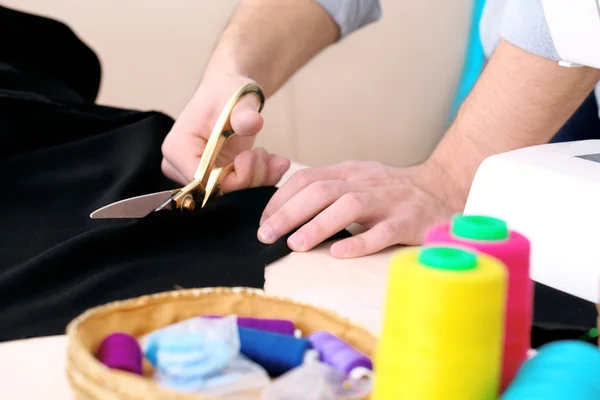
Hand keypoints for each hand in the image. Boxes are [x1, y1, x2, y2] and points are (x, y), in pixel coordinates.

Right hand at [161, 75, 289, 190]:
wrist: (228, 93)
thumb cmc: (227, 92)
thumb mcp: (238, 98)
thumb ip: (244, 113)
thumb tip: (253, 122)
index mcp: (178, 148)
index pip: (204, 182)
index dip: (234, 178)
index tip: (253, 155)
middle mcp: (179, 167)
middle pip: (217, 192)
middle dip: (249, 178)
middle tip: (264, 154)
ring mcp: (194, 175)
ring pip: (230, 194)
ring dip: (258, 179)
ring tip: (270, 157)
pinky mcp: (210, 179)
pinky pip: (236, 190)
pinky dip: (258, 179)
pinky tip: (272, 163)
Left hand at [257, 160, 462, 257]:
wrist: (443, 188)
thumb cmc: (391, 192)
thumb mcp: (358, 182)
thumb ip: (328, 191)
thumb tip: (285, 212)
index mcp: (350, 172)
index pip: (308, 179)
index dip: (281, 199)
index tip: (263, 222)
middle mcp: (366, 182)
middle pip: (322, 191)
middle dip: (289, 213)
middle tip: (266, 236)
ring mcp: (389, 200)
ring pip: (349, 206)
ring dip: (318, 225)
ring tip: (295, 245)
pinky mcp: (409, 220)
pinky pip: (383, 231)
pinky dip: (360, 243)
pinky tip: (339, 254)